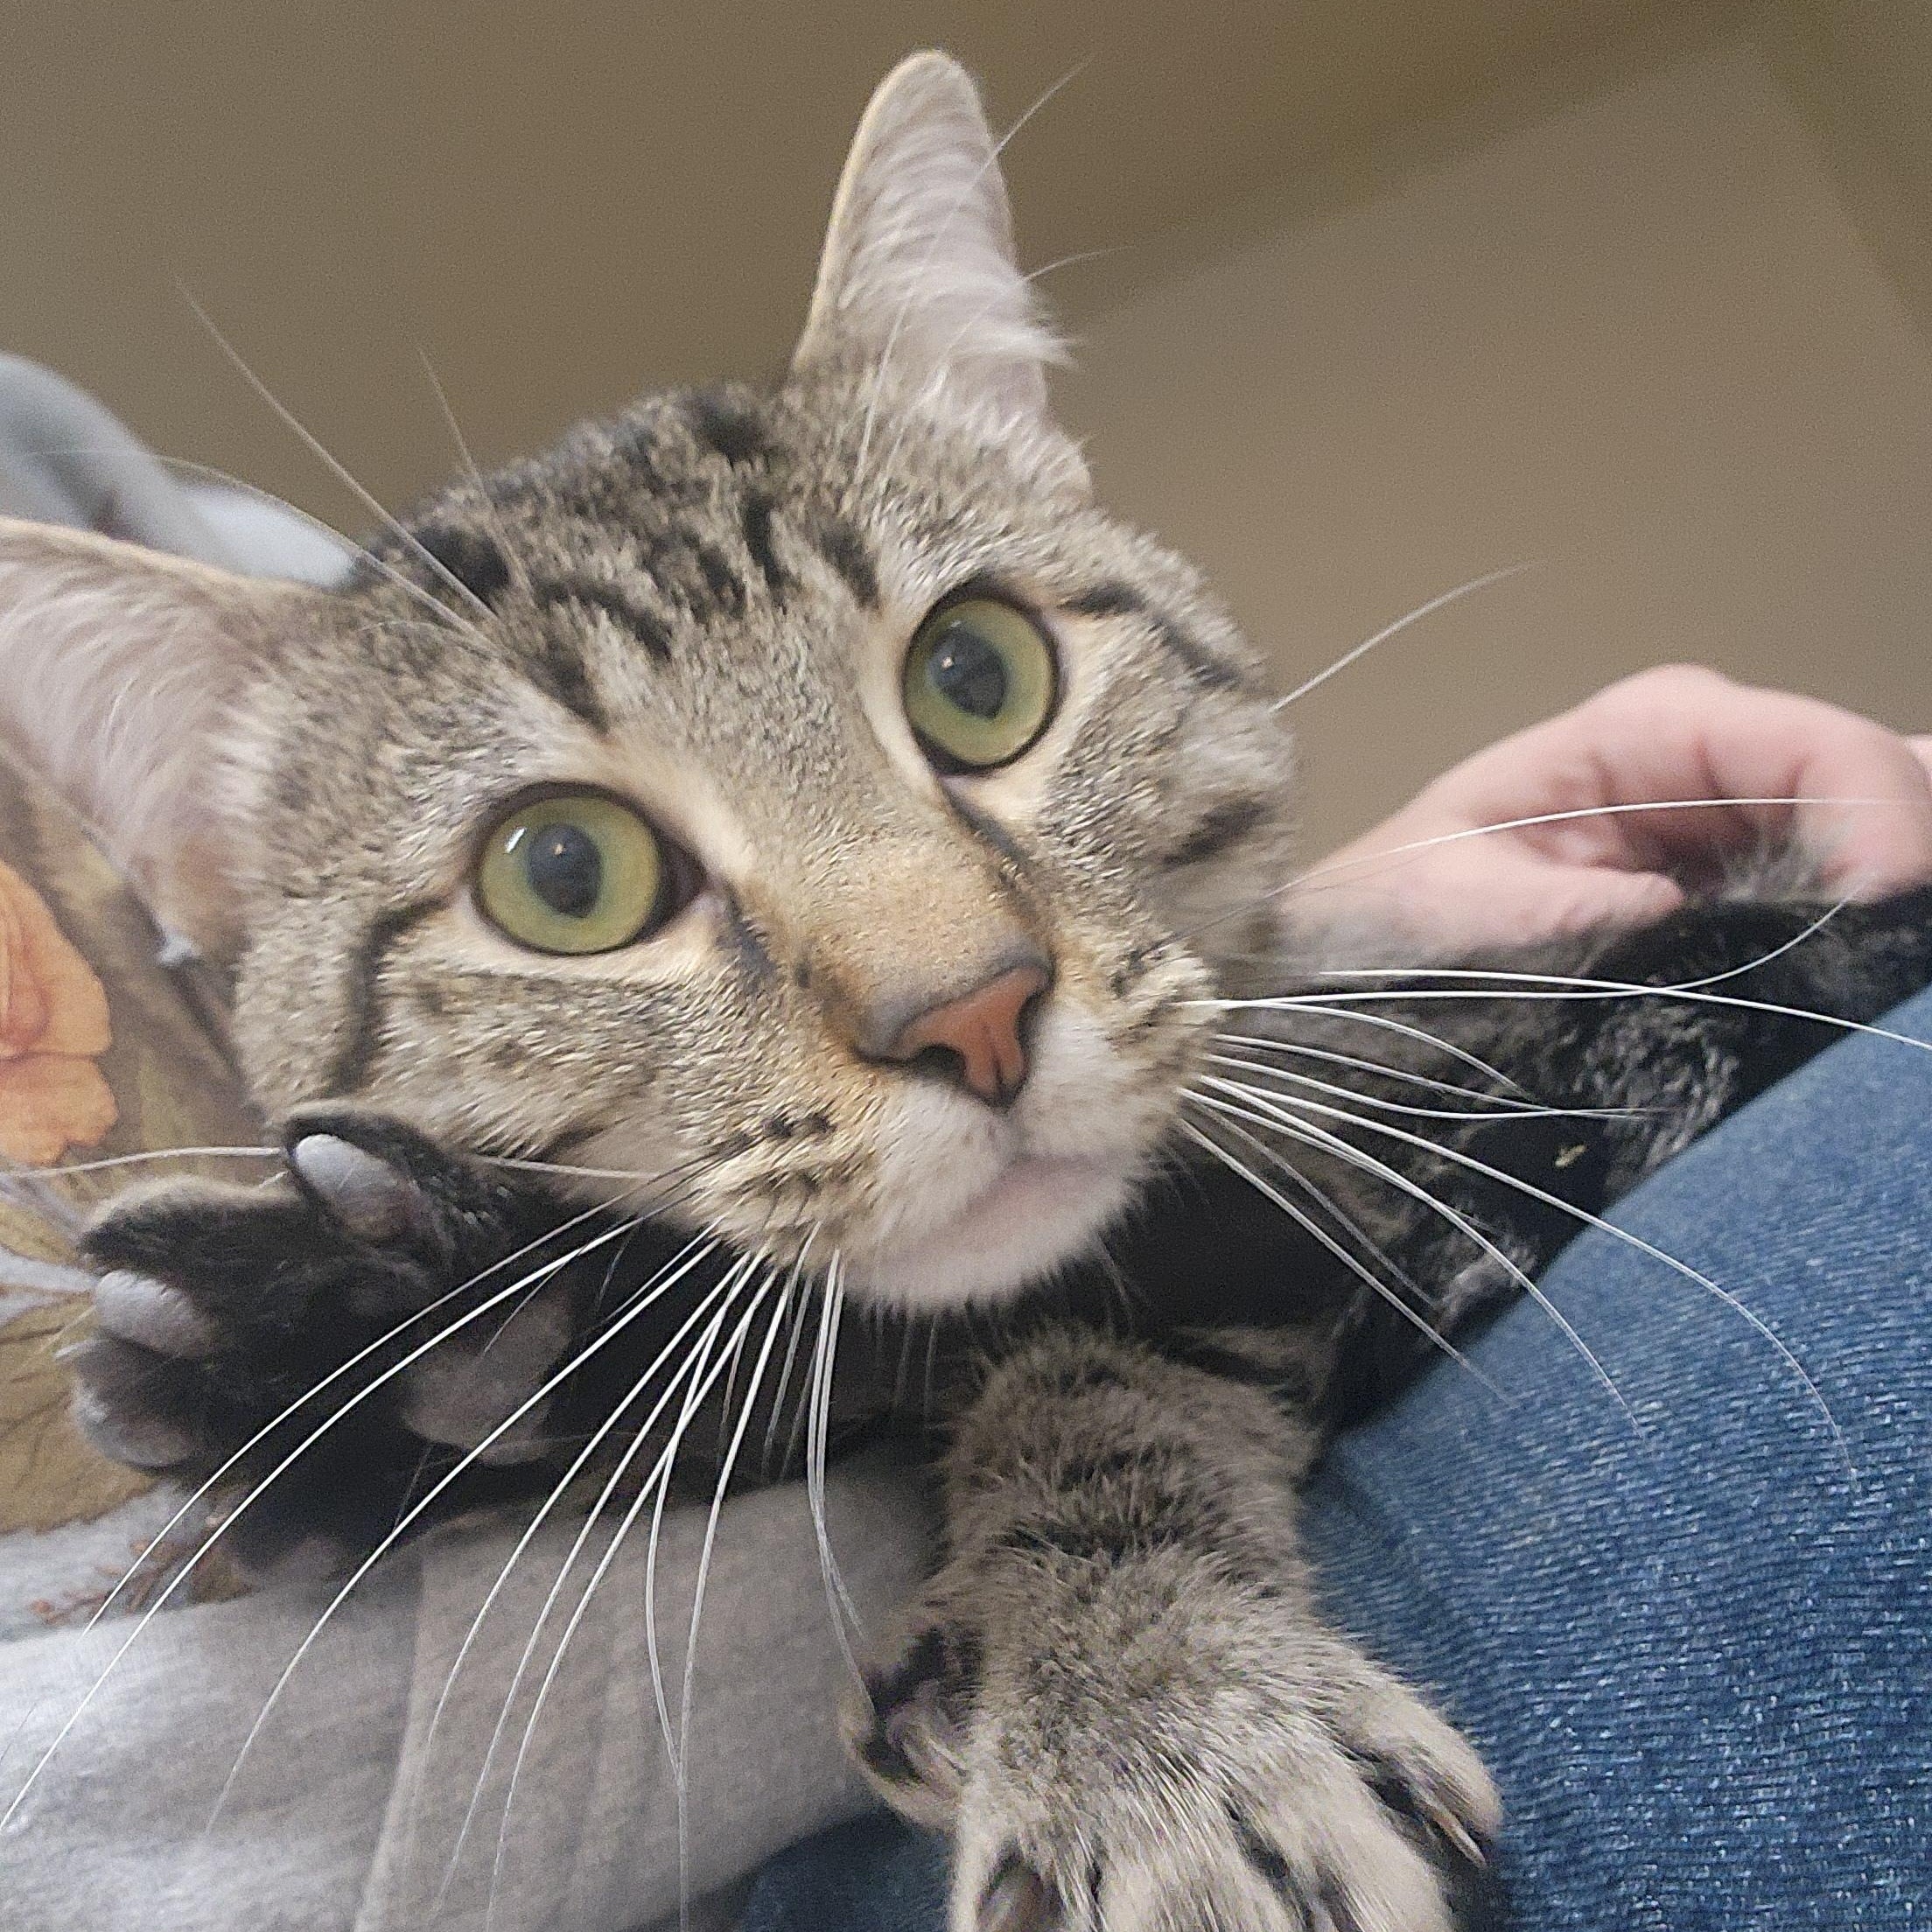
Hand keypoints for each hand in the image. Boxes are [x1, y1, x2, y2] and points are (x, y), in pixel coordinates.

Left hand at [1306, 666, 1931, 951]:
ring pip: (1890, 835)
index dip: (1877, 818)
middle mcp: (1720, 763)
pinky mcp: (1757, 901)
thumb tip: (1673, 914)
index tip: (1879, 911)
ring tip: (1883, 981)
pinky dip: (1874, 937)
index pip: (1815, 746)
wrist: (1358, 971)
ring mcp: (1750, 830)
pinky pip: (1856, 900)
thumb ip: (1559, 912)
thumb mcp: (1449, 911)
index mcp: (1650, 730)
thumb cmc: (1390, 920)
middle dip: (1905, 858)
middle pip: (1885, 780)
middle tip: (1893, 961)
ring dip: (1893, 904)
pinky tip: (1867, 986)